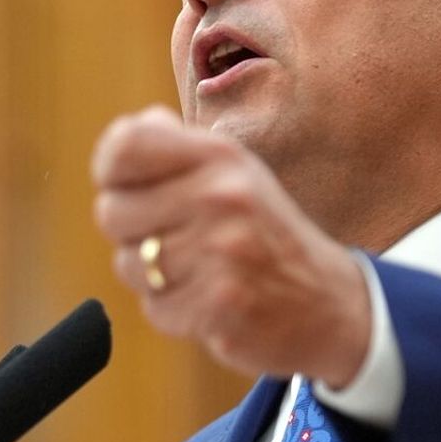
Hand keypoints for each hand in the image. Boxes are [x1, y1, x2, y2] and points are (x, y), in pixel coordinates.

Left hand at [90, 106, 370, 386]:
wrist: (329, 302)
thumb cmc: (266, 232)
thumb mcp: (236, 173)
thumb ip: (178, 148)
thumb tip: (126, 131)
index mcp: (221, 156)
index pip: (124, 146)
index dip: (111, 170)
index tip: (130, 187)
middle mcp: (220, 196)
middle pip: (111, 211)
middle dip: (133, 232)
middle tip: (179, 238)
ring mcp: (221, 252)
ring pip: (129, 264)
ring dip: (154, 276)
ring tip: (201, 271)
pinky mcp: (219, 305)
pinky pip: (155, 307)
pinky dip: (175, 310)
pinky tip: (210, 299)